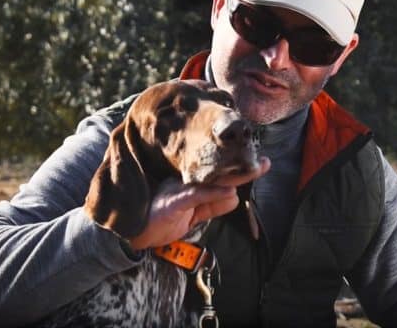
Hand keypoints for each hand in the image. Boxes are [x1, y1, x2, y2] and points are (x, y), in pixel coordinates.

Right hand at [127, 156, 269, 249]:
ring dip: (234, 175)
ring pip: (211, 179)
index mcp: (191, 183)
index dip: (240, 169)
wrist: (131, 234)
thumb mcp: (192, 216)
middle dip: (244, 167)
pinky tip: (230, 189)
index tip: (261, 163)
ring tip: (255, 168)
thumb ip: (212, 206)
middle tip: (265, 162)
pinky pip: (196, 195)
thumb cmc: (159, 221)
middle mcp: (186, 181)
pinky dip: (213, 192)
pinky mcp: (173, 200)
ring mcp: (179, 188)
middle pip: (220, 172)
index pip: (220, 174)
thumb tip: (234, 195)